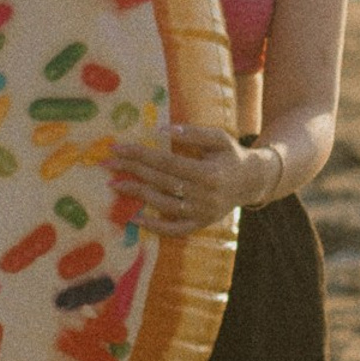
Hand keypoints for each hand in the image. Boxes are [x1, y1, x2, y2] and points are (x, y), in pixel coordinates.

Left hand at [107, 123, 261, 234]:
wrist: (252, 181)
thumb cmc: (231, 155)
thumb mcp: (218, 138)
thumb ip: (193, 133)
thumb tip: (162, 130)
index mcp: (209, 173)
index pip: (167, 162)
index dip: (140, 154)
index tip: (118, 148)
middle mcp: (205, 196)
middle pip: (161, 182)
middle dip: (132, 171)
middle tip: (108, 163)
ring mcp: (202, 214)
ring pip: (164, 205)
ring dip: (138, 194)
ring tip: (115, 184)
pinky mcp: (201, 225)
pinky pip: (175, 229)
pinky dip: (155, 226)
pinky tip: (135, 218)